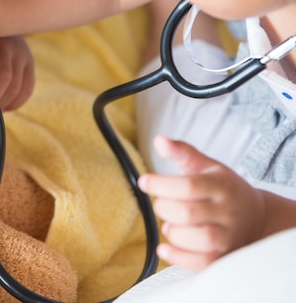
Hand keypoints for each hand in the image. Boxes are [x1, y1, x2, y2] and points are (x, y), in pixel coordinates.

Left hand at [138, 136, 265, 270]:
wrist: (257, 217)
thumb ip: (183, 152)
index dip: (160, 184)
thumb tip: (159, 140)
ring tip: (170, 224)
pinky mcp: (224, 257)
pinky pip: (201, 262)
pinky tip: (164, 247)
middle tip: (162, 204)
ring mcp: (228, 236)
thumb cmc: (223, 189)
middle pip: (187, 213)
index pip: (188, 186)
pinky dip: (178, 257)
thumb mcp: (207, 166)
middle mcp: (228, 211)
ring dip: (173, 232)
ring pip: (196, 238)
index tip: (144, 181)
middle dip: (164, 208)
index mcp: (221, 185)